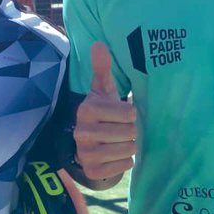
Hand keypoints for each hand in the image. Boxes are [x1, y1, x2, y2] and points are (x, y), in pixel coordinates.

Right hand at [73, 42, 135, 182]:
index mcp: (86, 109)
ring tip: (120, 141)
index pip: (127, 113)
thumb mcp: (103, 91)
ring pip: (127, 150)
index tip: (123, 114)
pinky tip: (116, 155)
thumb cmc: (103, 113)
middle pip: (128, 132)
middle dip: (130, 131)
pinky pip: (122, 166)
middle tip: (122, 129)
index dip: (131, 114)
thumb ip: (102, 68)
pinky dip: (125, 162)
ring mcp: (85, 153)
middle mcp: (82, 132)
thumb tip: (98, 43)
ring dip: (130, 146)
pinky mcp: (91, 170)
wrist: (90, 145)